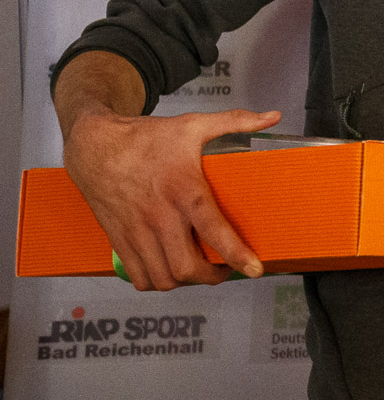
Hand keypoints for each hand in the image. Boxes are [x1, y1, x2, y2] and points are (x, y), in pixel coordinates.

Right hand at [62, 104, 276, 289]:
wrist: (94, 146)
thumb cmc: (145, 137)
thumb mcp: (193, 124)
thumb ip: (236, 121)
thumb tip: (273, 117)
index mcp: (183, 189)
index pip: (213, 230)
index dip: (236, 254)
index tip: (255, 269)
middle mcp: (159, 215)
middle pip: (186, 267)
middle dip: (213, 277)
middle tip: (226, 269)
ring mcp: (136, 231)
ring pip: (163, 278)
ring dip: (186, 282)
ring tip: (200, 270)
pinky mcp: (119, 239)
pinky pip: (138, 276)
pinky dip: (157, 281)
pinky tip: (170, 270)